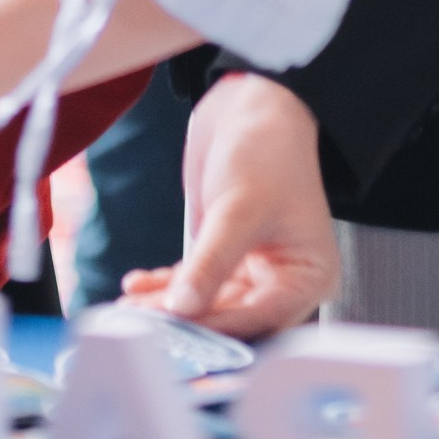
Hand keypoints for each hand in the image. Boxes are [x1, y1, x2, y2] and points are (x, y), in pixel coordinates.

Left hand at [121, 72, 339, 337]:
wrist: (251, 105)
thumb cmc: (268, 149)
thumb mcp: (239, 209)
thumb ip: (211, 262)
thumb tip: (183, 307)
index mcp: (308, 277)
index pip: (261, 319)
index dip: (217, 328)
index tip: (177, 333)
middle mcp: (281, 281)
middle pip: (231, 317)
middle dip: (186, 321)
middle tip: (143, 325)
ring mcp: (249, 269)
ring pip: (206, 302)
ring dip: (168, 306)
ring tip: (130, 308)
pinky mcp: (222, 253)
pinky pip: (192, 281)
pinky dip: (165, 285)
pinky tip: (137, 286)